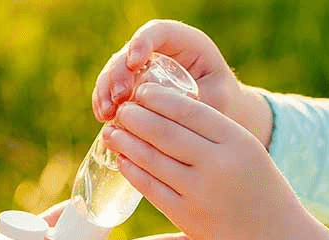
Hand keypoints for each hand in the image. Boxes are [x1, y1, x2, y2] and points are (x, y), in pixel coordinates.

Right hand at [92, 19, 271, 145]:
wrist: (221, 115)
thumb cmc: (224, 104)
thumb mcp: (218, 100)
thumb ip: (194, 101)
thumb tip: (161, 111)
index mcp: (186, 43)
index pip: (158, 32)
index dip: (141, 42)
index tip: (134, 62)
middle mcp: (159, 51)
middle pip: (128, 52)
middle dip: (118, 73)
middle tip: (118, 97)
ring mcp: (142, 69)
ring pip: (115, 72)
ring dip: (105, 91)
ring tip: (106, 114)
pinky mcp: (133, 87)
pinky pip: (112, 90)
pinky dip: (104, 102)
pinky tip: (103, 118)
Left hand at [104, 83, 328, 239]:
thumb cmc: (263, 193)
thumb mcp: (250, 153)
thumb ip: (215, 135)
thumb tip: (166, 114)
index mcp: (237, 141)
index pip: (188, 110)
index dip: (159, 98)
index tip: (142, 91)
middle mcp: (218, 164)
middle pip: (165, 131)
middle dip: (136, 117)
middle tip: (121, 109)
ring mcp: (200, 192)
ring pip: (152, 158)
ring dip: (127, 142)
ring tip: (112, 131)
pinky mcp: (186, 217)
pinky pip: (151, 188)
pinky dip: (133, 170)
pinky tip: (122, 160)